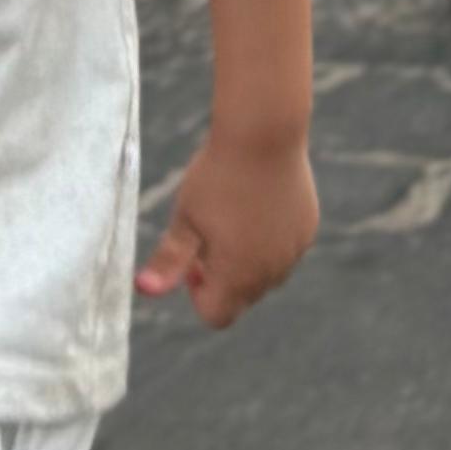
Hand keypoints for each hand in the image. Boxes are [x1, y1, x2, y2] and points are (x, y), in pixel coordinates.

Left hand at [135, 124, 317, 329]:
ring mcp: (294, 251)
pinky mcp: (308, 228)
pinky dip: (271, 240)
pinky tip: (257, 202)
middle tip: (209, 233)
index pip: (216, 316)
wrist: (264, 133)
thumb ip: (168, 261)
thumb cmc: (216, 176)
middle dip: (223, 278)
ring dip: (249, 260)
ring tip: (234, 215)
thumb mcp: (185, 217)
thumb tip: (143, 291)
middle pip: (242, 298)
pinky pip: (286, 251)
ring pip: (266, 275)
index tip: (192, 259)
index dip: (197, 294)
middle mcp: (271, 272)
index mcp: (238, 276)